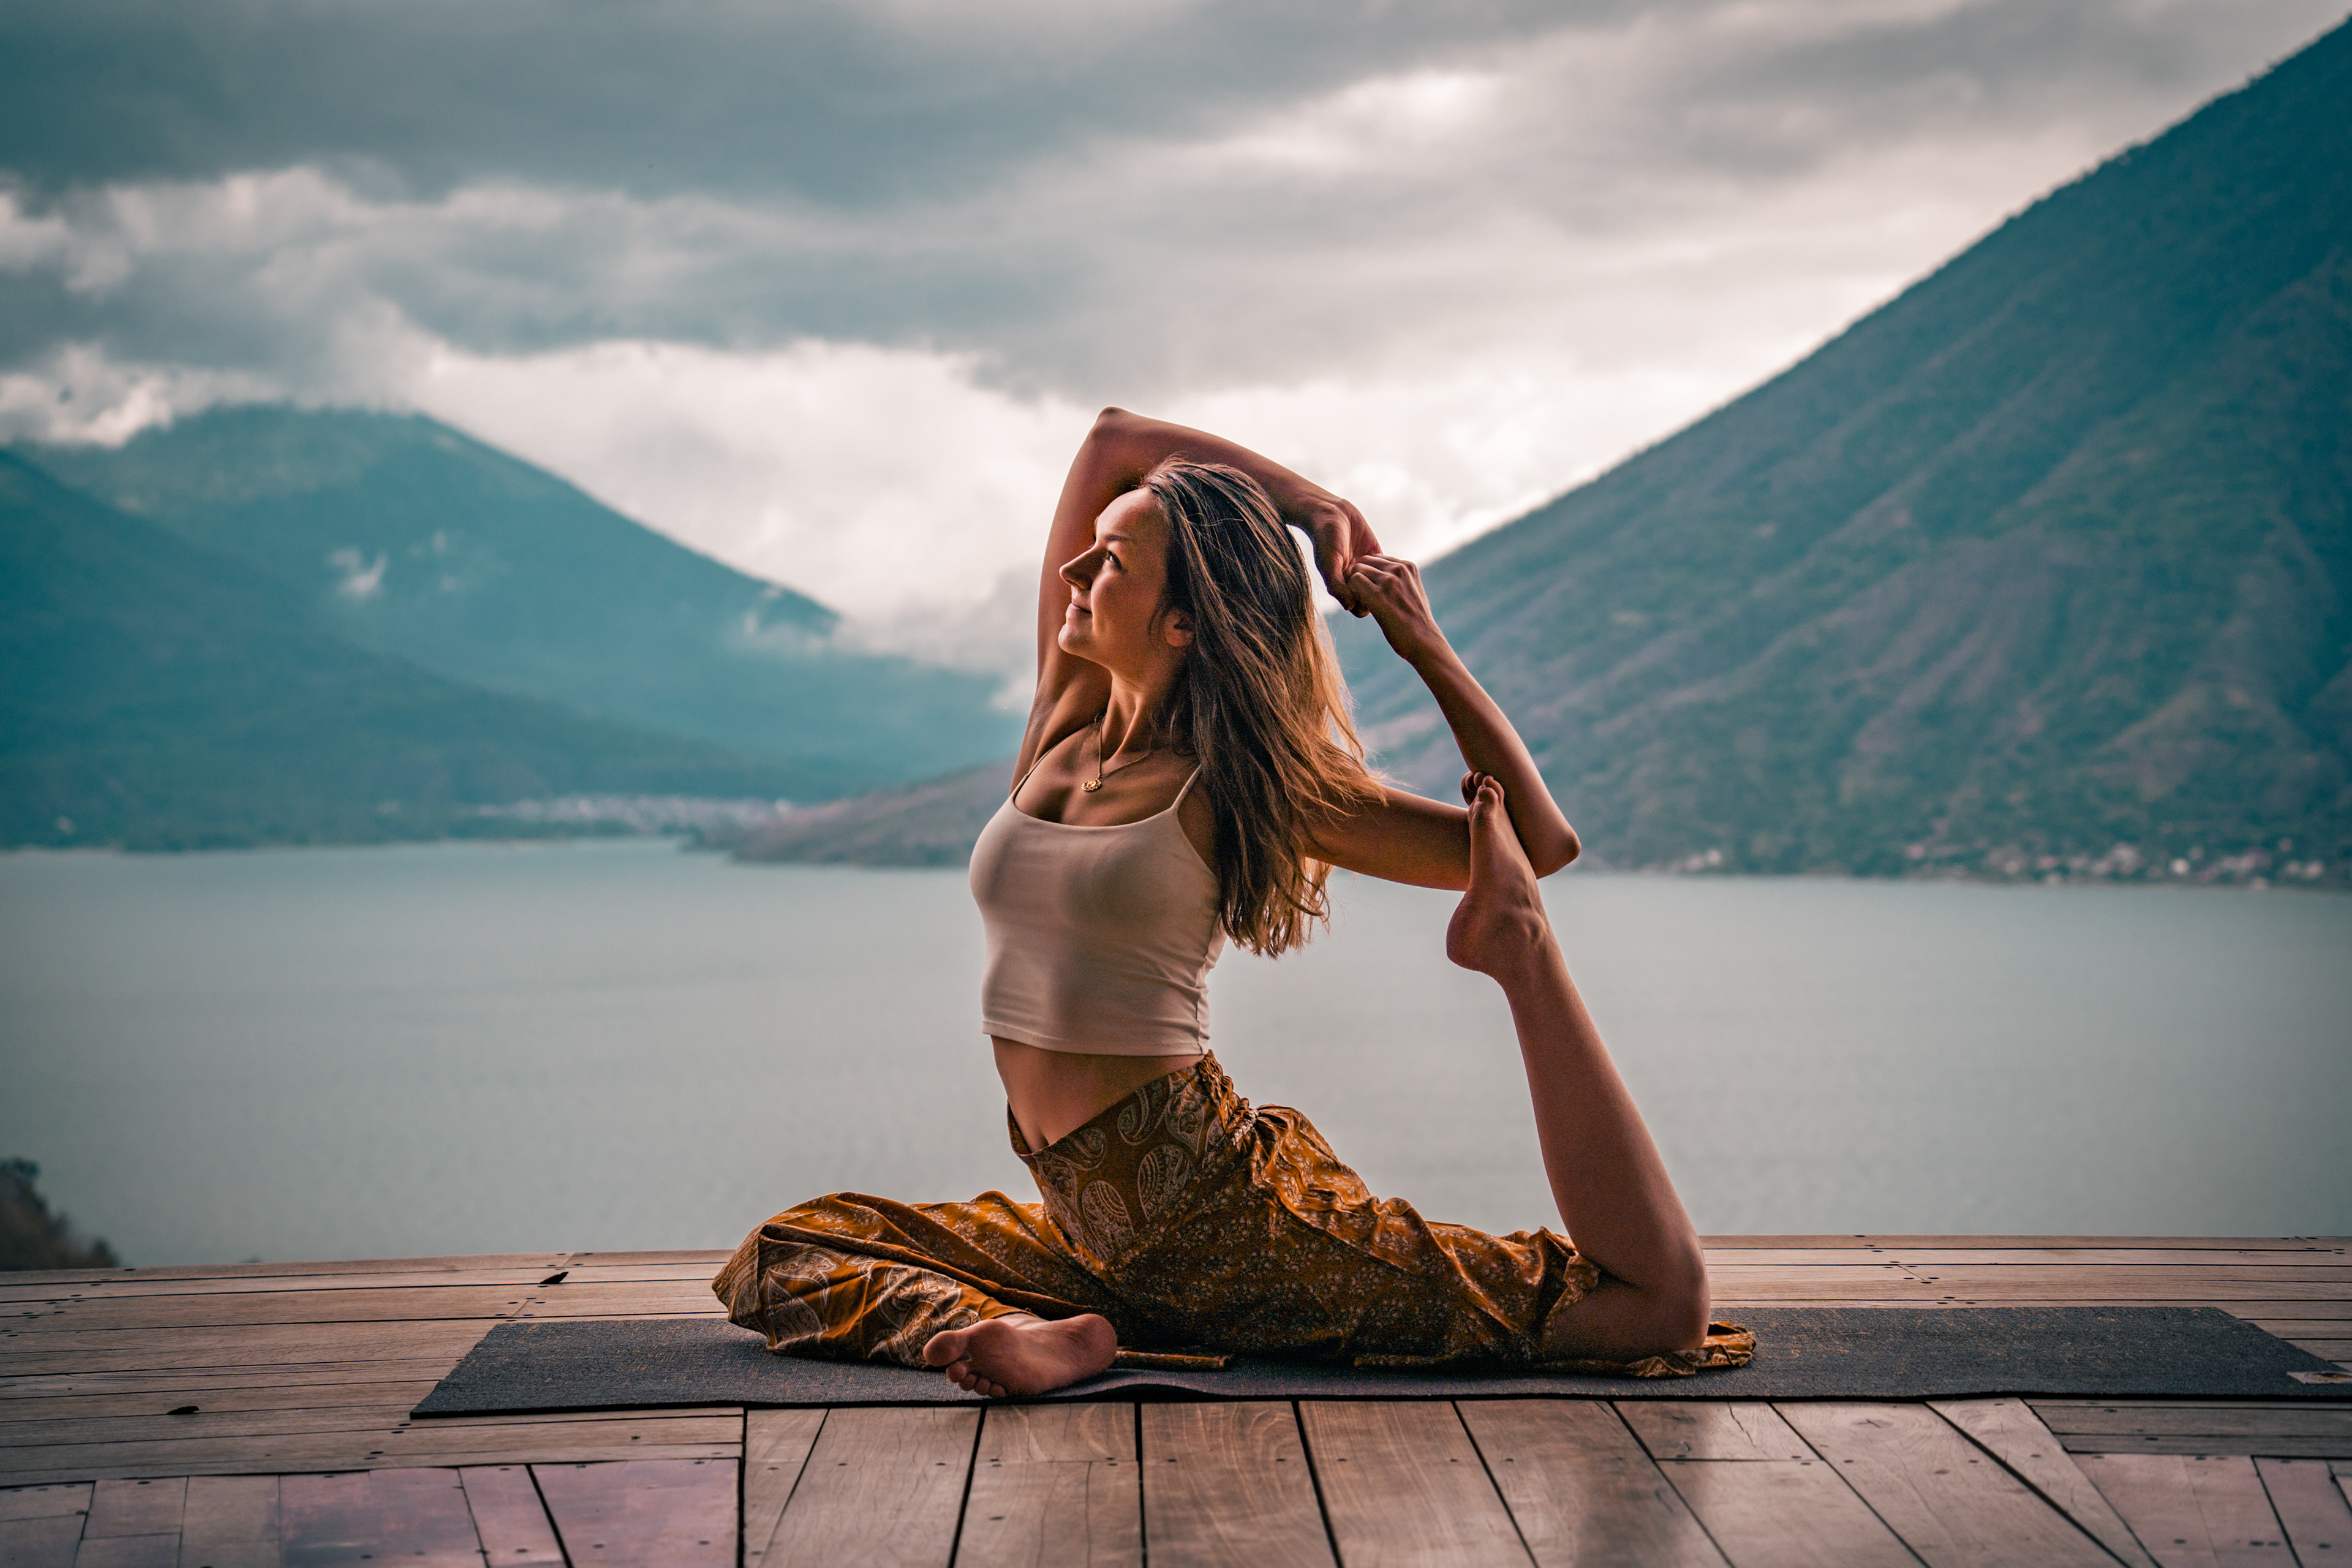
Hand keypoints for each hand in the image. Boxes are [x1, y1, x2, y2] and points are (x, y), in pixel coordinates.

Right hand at [1298, 495, 1380, 613]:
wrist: (1332, 513)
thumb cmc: (1325, 539)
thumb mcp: (1328, 563)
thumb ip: (1336, 586)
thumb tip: (1349, 607)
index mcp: (1343, 587)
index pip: (1358, 606)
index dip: (1365, 607)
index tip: (1371, 600)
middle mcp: (1355, 580)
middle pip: (1373, 598)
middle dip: (1380, 598)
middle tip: (1384, 591)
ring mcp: (1367, 568)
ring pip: (1381, 584)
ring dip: (1386, 584)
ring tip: (1387, 577)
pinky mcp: (1376, 555)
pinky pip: (1388, 567)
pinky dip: (1390, 568)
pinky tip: (1390, 563)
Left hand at [1343, 554, 1446, 662]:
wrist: (1424, 641)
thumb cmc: (1418, 622)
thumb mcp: (1414, 592)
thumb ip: (1402, 580)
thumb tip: (1389, 580)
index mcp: (1408, 566)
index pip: (1378, 558)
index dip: (1371, 573)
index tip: (1374, 589)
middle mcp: (1399, 569)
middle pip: (1365, 561)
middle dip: (1361, 576)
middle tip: (1364, 596)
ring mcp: (1389, 581)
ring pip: (1357, 569)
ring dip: (1355, 586)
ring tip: (1364, 602)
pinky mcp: (1378, 595)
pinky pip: (1354, 581)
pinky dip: (1352, 592)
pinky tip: (1362, 606)